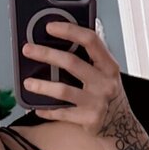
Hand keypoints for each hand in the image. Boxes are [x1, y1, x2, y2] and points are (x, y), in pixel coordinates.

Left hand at [22, 21, 129, 136]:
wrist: (121, 122)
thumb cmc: (107, 91)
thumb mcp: (106, 70)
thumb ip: (90, 54)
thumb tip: (66, 33)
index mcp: (109, 65)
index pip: (90, 40)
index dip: (69, 31)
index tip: (50, 27)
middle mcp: (105, 82)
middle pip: (71, 62)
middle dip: (46, 54)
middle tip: (28, 49)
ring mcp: (97, 102)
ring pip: (63, 90)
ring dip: (42, 85)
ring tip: (27, 83)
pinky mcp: (89, 119)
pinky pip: (62, 113)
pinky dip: (48, 110)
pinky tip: (37, 107)